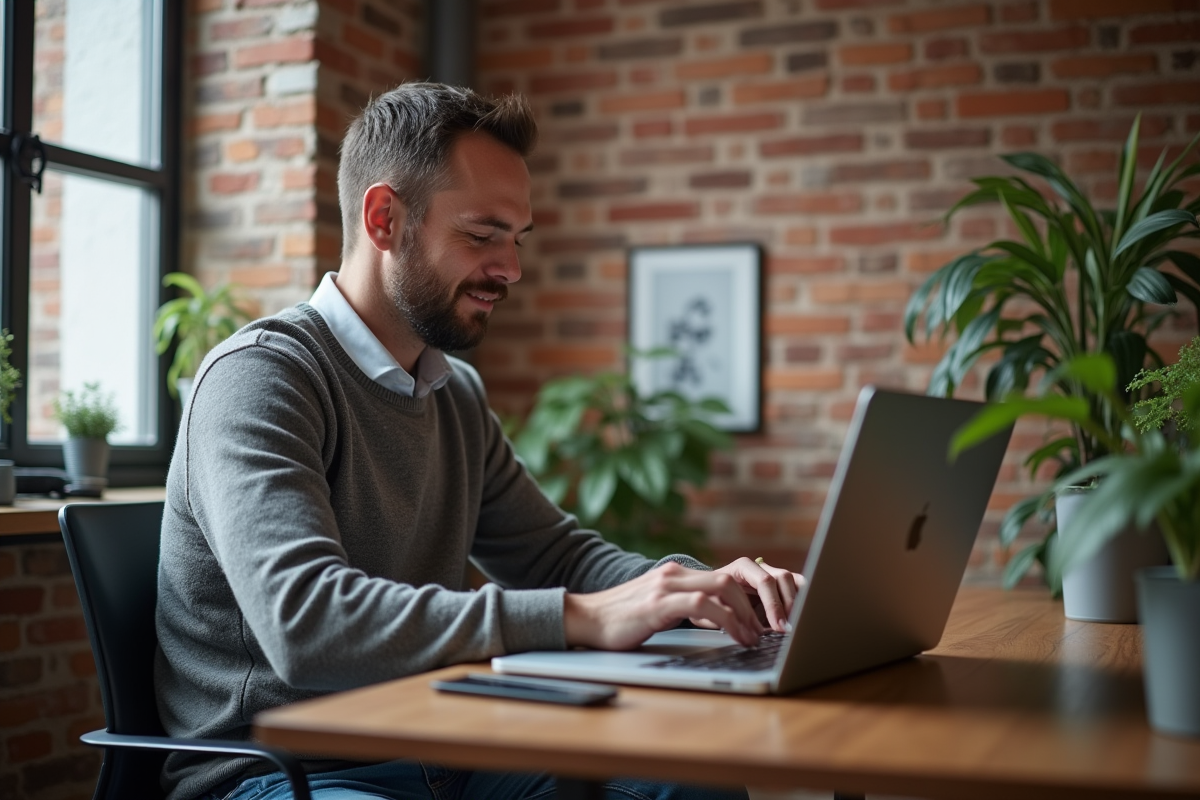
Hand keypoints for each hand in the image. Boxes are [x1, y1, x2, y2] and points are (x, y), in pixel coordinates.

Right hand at [563, 562, 763, 649]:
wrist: (584, 619)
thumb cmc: (619, 620)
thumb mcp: (657, 608)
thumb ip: (681, 606)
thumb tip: (712, 620)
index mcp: (675, 575)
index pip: (722, 578)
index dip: (745, 599)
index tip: (757, 622)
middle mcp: (673, 574)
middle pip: (728, 579)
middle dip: (752, 606)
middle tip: (762, 633)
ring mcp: (665, 586)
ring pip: (721, 587)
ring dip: (744, 615)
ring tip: (752, 638)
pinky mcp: (658, 603)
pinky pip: (701, 604)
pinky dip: (725, 620)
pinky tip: (733, 636)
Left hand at [699, 557, 803, 632]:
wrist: (712, 595)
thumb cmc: (713, 602)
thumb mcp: (715, 606)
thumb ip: (729, 614)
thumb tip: (747, 631)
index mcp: (743, 567)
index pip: (764, 581)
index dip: (773, 604)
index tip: (778, 626)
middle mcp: (761, 567)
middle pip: (782, 578)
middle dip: (788, 606)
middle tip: (787, 629)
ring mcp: (773, 573)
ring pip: (794, 581)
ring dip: (797, 604)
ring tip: (794, 625)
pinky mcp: (783, 584)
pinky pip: (799, 586)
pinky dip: (803, 600)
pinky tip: (799, 618)